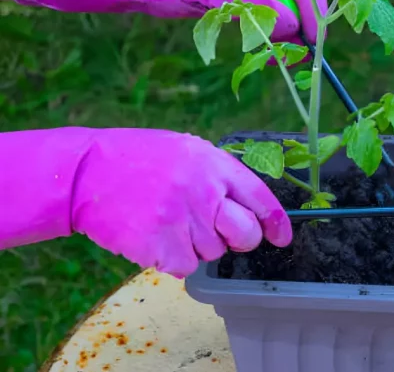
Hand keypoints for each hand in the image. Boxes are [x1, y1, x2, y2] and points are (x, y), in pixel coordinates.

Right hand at [0, 127, 291, 277]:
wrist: (87, 171)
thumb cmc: (138, 158)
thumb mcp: (186, 150)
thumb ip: (217, 175)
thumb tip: (246, 206)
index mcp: (214, 164)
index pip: (261, 198)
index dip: (276, 222)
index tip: (281, 237)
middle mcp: (204, 192)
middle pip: (246, 234)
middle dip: (240, 240)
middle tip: (219, 233)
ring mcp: (182, 219)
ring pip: (213, 253)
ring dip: (198, 246)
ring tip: (172, 223)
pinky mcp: (159, 244)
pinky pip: (185, 267)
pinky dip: (174, 261)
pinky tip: (157, 239)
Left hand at [179, 0, 326, 44]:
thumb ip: (258, 3)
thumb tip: (293, 26)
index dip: (312, 11)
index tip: (313, 40)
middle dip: (306, 27)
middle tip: (301, 54)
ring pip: (298, 14)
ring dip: (292, 38)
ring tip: (277, 58)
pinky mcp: (267, 0)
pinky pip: (284, 24)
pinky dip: (281, 40)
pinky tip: (270, 54)